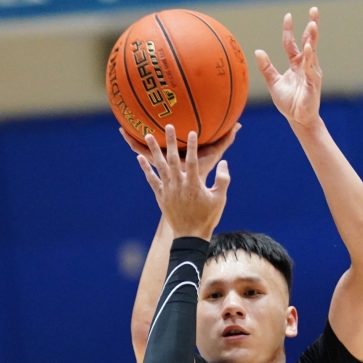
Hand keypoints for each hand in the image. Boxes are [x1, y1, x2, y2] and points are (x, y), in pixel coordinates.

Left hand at [136, 126, 229, 240]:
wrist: (190, 236)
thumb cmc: (207, 217)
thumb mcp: (220, 199)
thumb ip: (223, 179)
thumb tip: (224, 163)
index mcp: (194, 185)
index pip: (193, 161)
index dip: (193, 146)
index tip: (192, 132)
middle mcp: (179, 185)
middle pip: (174, 160)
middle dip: (171, 142)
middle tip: (168, 126)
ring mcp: (168, 190)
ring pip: (160, 167)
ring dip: (154, 150)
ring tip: (148, 136)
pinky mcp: (161, 196)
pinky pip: (151, 180)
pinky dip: (145, 169)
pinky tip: (139, 158)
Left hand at [255, 7, 321, 128]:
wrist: (298, 120)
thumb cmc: (289, 103)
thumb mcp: (273, 83)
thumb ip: (266, 68)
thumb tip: (258, 51)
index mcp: (296, 64)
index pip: (292, 43)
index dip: (289, 30)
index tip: (288, 16)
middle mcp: (306, 65)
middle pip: (309, 42)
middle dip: (312, 26)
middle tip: (313, 10)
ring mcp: (311, 73)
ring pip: (312, 52)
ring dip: (312, 38)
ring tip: (312, 24)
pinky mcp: (313, 83)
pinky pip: (311, 68)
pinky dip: (310, 57)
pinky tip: (309, 47)